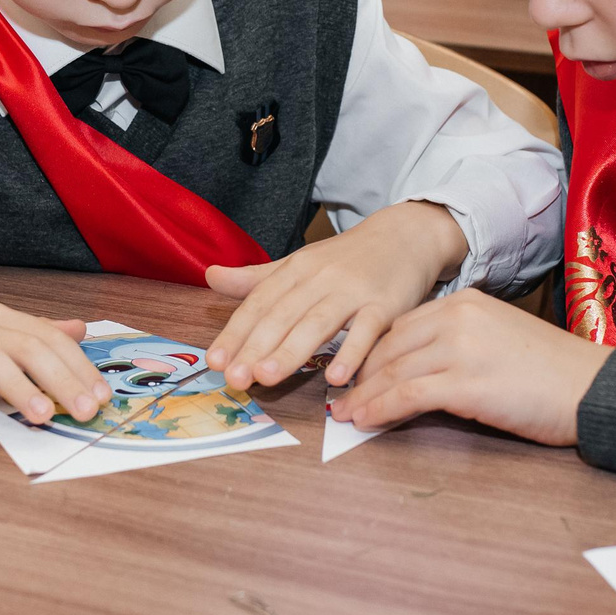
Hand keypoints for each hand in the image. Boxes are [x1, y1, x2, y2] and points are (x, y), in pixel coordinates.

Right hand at [0, 280, 106, 438]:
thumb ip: (35, 329)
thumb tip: (80, 330)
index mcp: (0, 320)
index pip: (48, 338)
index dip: (79, 366)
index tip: (103, 397)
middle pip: (26, 348)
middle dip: (61, 380)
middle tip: (88, 412)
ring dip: (17, 387)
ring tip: (43, 416)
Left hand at [204, 200, 467, 389]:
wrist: (406, 235)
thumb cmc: (346, 259)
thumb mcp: (299, 263)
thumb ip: (256, 278)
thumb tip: (210, 276)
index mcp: (295, 270)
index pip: (259, 304)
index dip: (235, 332)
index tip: (214, 361)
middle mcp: (320, 278)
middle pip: (283, 315)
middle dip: (256, 348)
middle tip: (234, 378)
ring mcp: (354, 291)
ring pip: (318, 322)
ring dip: (291, 351)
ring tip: (267, 378)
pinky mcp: (387, 304)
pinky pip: (368, 331)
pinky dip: (353, 353)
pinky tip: (336, 378)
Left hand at [329, 288, 607, 442]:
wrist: (595, 388)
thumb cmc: (553, 373)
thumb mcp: (499, 340)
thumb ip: (458, 345)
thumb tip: (417, 372)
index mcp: (465, 303)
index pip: (401, 326)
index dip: (371, 353)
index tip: (352, 372)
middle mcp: (458, 317)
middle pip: (389, 347)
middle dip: (359, 375)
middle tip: (338, 397)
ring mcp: (461, 348)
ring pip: (392, 372)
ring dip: (362, 396)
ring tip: (343, 415)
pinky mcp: (466, 383)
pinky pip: (407, 396)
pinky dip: (380, 409)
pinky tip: (365, 421)